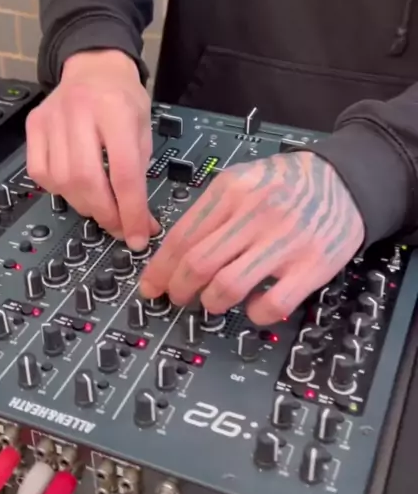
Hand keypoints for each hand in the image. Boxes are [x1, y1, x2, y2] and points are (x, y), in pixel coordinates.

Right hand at [26, 49, 158, 249]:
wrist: (93, 65)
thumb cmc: (122, 97)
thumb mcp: (144, 127)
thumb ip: (140, 169)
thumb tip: (139, 219)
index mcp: (116, 110)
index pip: (123, 172)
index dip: (131, 211)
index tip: (139, 235)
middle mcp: (80, 112)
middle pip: (87, 180)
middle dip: (106, 214)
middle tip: (120, 227)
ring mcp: (52, 119)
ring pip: (62, 181)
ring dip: (84, 206)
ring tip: (101, 208)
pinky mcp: (34, 126)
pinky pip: (40, 173)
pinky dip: (59, 190)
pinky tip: (75, 188)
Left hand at [139, 152, 364, 324]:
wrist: (343, 181)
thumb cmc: (287, 184)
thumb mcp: (242, 180)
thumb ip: (210, 210)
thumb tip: (171, 251)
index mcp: (232, 190)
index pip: (183, 236)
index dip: (160, 268)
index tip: (150, 286)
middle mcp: (255, 214)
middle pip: (198, 264)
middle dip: (179, 289)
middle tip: (178, 298)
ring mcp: (284, 241)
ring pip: (228, 286)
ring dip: (211, 303)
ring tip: (212, 303)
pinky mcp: (312, 266)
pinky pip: (272, 304)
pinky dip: (254, 313)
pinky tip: (253, 307)